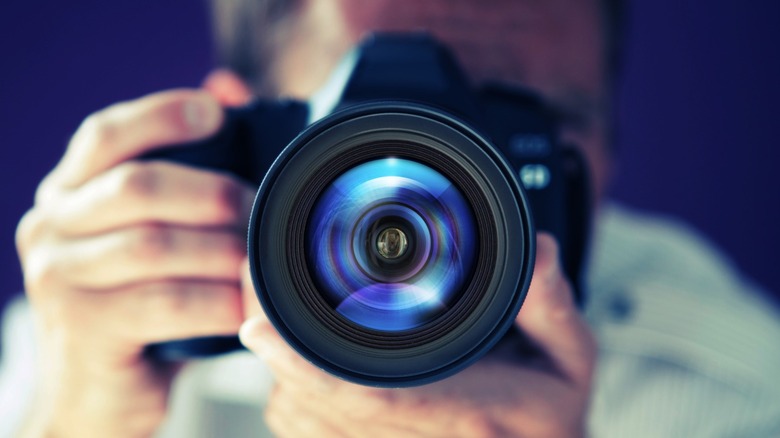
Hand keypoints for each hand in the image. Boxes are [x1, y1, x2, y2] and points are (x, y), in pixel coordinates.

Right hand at [15, 88, 253, 436]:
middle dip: (215, 194)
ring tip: (259, 263)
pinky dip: (217, 300)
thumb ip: (181, 179)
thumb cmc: (140, 309)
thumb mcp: (150, 242)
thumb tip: (228, 92)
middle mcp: (51, 229)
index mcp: (67, 196)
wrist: (97, 397)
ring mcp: (60, 280)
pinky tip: (243, 305)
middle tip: (260, 213)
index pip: (104, 135)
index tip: (216, 113)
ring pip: (157, 245)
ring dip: (224, 251)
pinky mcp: (85, 330)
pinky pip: (168, 303)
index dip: (161, 115)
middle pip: (139, 186)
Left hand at [240, 233, 595, 437]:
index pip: (373, 398)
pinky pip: (299, 427)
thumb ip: (552, 305)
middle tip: (261, 279)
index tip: (262, 328)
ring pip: (296, 414)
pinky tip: (300, 356)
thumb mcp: (569, 359)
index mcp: (461, 417)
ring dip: (281, 362)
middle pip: (312, 401)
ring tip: (281, 309)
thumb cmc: (545, 417)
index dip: (307, 365)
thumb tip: (540, 250)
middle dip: (278, 342)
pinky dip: (289, 385)